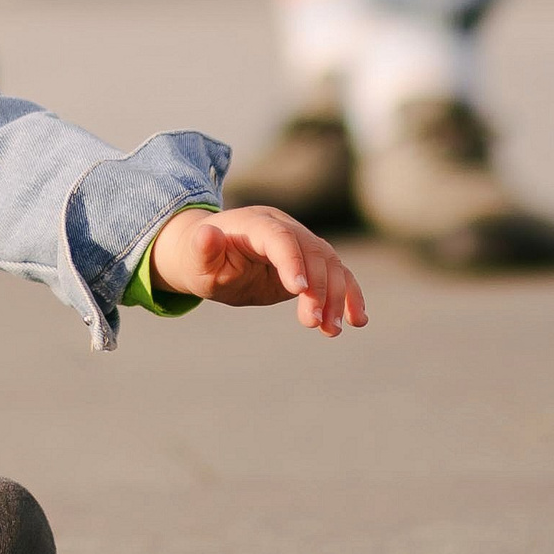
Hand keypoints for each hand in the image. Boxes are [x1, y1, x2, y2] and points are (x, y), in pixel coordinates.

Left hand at [149, 205, 368, 336]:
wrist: (210, 257)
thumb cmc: (201, 259)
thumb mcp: (196, 258)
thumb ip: (203, 248)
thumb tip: (207, 235)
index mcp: (255, 223)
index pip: (280, 237)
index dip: (292, 261)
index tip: (299, 291)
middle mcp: (284, 227)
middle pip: (313, 251)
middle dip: (319, 287)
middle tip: (313, 323)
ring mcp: (300, 242)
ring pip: (331, 264)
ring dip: (337, 297)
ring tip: (331, 330)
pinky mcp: (310, 262)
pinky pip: (337, 275)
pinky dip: (349, 296)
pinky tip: (357, 320)